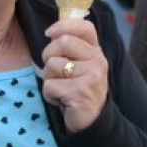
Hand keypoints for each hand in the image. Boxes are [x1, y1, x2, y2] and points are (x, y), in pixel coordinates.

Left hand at [41, 18, 108, 132]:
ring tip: (61, 88)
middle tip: (54, 70)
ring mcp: (91, 77)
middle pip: (62, 42)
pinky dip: (49, 95)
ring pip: (52, 65)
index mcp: (96, 51)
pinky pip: (50, 86)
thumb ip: (70, 47)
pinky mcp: (79, 93)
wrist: (92, 121)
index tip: (49, 33)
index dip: (63, 25)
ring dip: (48, 79)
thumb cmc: (79, 89)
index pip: (84, 27)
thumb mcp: (81, 65)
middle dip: (48, 55)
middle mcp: (97, 61)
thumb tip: (51, 32)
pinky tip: (61, 100)